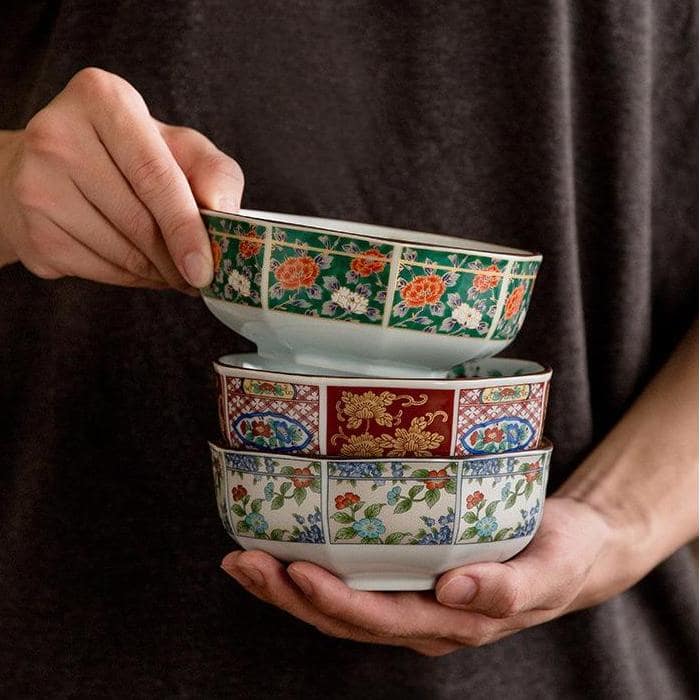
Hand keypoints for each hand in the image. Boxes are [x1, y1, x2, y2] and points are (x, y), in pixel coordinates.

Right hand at [0, 67, 243, 289]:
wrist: (49, 168)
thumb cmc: (127, 155)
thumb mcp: (177, 146)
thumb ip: (213, 170)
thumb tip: (226, 211)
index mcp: (102, 99)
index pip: (154, 175)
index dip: (185, 227)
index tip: (205, 268)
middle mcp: (58, 136)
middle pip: (138, 220)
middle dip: (177, 259)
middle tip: (202, 277)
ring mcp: (36, 186)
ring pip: (120, 253)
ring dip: (159, 273)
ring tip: (176, 271)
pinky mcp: (32, 231)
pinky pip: (100, 271)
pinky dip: (131, 278)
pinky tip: (142, 268)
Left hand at [220, 497, 628, 655]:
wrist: (572, 549)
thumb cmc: (563, 554)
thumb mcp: (549, 570)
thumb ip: (508, 588)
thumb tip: (453, 593)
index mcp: (452, 624)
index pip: (380, 619)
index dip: (334, 600)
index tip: (294, 571)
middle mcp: (423, 619)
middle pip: (344, 617)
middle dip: (289, 593)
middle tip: (242, 561)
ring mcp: (412, 601)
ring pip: (339, 604)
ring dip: (287, 585)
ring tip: (243, 558)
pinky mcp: (409, 577)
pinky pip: (354, 582)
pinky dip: (313, 569)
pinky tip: (285, 548)